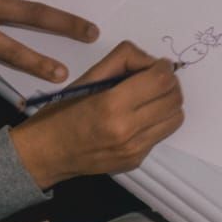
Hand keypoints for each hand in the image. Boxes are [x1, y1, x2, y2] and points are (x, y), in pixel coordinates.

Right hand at [9, 42, 183, 188]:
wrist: (46, 153)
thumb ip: (123, 61)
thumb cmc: (62, 112)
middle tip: (154, 79)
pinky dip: (156, 122)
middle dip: (169, 83)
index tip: (157, 64)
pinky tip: (137, 118)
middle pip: (174, 99)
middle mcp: (127, 130)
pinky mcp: (136, 160)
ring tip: (149, 98)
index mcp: (112, 105)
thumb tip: (151, 61)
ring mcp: (134, 149)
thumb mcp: (88, 77)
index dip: (164, 67)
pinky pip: (160, 134)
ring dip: (168, 103)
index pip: (161, 80)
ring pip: (175, 118)